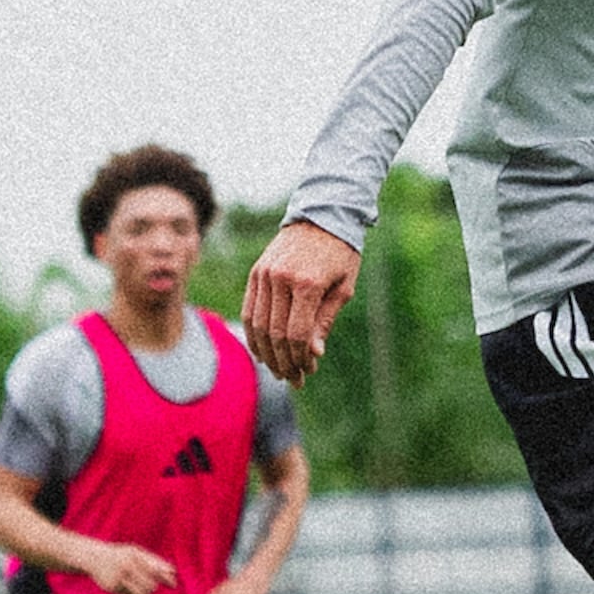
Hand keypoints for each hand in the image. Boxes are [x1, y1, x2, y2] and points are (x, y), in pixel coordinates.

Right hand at [81, 542, 178, 593]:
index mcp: (135, 556)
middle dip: (154, 587)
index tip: (174, 585)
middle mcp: (127, 566)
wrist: (94, 557)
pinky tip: (130, 590)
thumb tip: (173, 571)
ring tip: (143, 589)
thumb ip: (155, 561)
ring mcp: (118, 577)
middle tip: (153, 586)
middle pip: (150, 585)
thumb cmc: (121, 555)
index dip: (167, 579)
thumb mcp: (137, 553)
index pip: (156, 570)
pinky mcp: (111, 587)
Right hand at [244, 221, 360, 379]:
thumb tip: (313, 354)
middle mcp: (281, 279)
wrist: (323, 214)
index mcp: (308, 283)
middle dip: (285, 362)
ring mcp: (264, 274)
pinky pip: (249, 310)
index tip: (308, 372)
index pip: (296, 334)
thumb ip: (325, 321)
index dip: (300, 358)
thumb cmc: (341, 252)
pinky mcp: (256, 272)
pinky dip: (254, 334)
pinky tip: (263, 351)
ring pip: (257, 325)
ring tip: (279, 371)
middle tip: (295, 379)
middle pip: (275, 334)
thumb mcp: (344, 287)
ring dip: (267, 353)